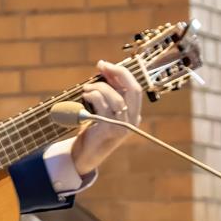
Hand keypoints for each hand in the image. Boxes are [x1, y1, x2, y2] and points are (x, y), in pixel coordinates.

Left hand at [69, 60, 143, 174]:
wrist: (84, 155)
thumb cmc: (92, 130)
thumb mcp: (104, 110)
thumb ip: (108, 93)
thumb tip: (105, 69)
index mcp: (134, 114)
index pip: (136, 88)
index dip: (122, 73)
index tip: (106, 64)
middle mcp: (132, 120)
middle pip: (134, 90)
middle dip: (118, 73)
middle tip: (102, 65)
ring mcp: (122, 126)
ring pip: (117, 98)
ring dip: (100, 87)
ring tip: (87, 88)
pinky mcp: (109, 130)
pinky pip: (103, 106)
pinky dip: (93, 96)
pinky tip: (86, 96)